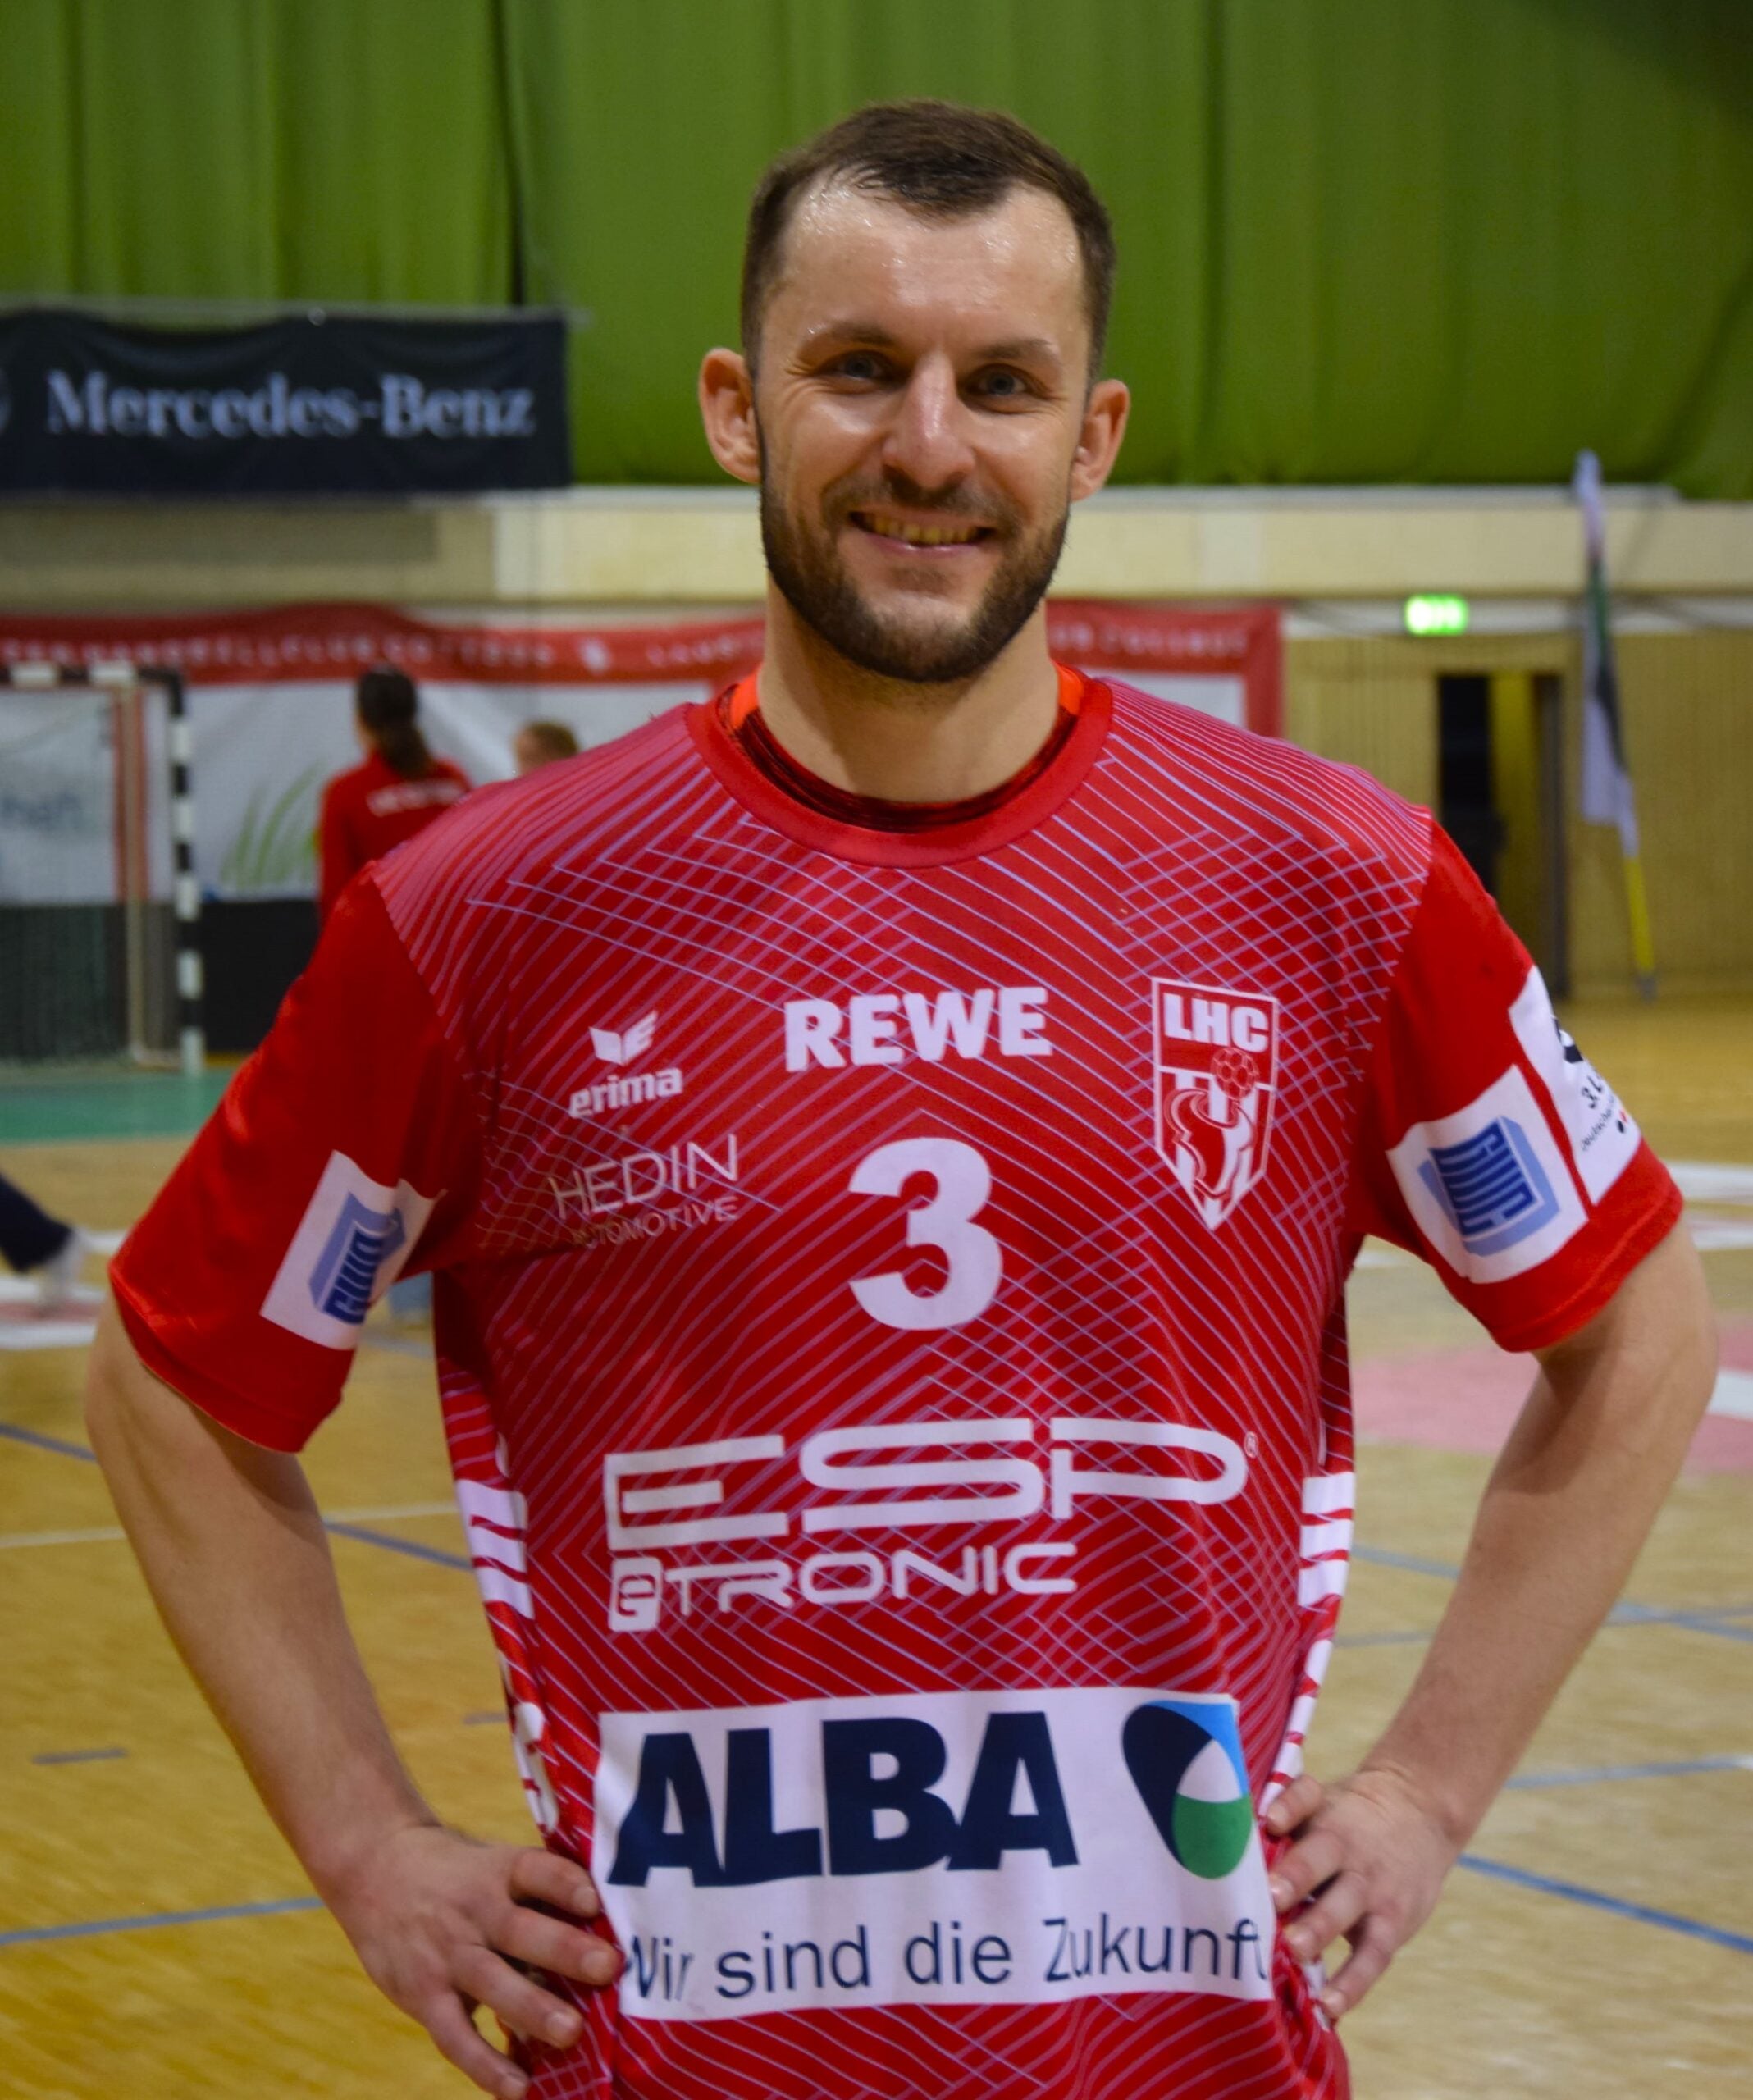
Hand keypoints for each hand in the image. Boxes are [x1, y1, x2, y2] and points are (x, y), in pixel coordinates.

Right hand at [323, 1821, 619, 2099]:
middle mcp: (474, 1911)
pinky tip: (518, 2087)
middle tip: (608, 1968)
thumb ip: (538, 1894)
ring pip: (491, 1982)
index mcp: (498, 1872)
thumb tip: (605, 1930)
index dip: (565, 1884)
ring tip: (572, 2033)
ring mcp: (447, 1954)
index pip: (535, 1871)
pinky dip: (485, 2064)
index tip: (595, 1901)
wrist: (374, 1868)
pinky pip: (455, 2035)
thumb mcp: (493, 1865)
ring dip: (532, 2010)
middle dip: (564, 1950)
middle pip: (520, 1929)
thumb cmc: (458, 1874)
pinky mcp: (423, 1995)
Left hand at [1263, 1765, 1461, 2019]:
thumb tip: (1246, 1829)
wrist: (1420, 1813)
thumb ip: (1286, 1810)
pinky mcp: (1392, 1924)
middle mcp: (1348, 1849)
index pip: (1304, 1801)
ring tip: (1295, 1950)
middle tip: (1269, 1897)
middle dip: (1295, 1878)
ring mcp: (1372, 1888)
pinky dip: (1352, 1983)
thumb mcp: (1323, 1801)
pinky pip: (1371, 1956)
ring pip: (1345, 1907)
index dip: (1286, 1811)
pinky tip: (1329, 2006)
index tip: (1267, 1822)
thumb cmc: (1350, 1815)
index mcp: (1323, 1814)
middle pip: (1320, 1858)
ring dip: (1319, 1928)